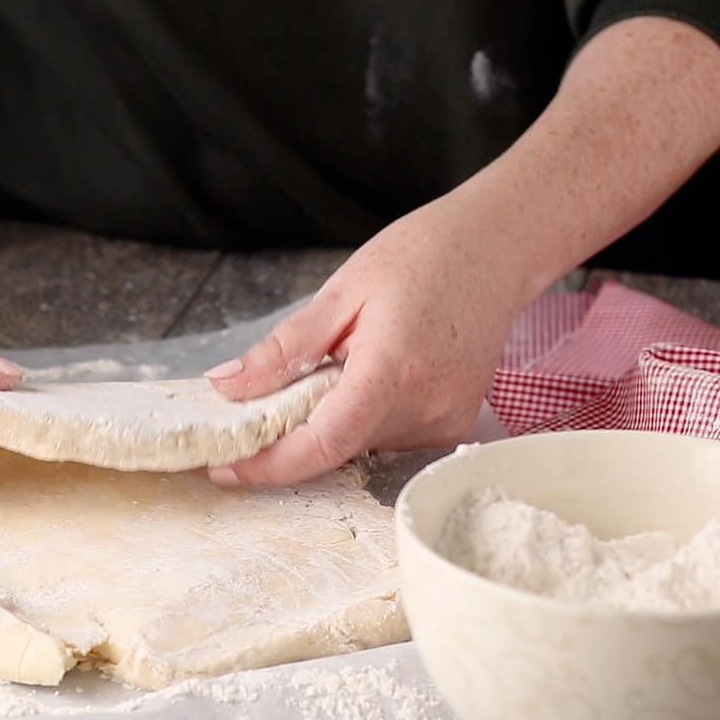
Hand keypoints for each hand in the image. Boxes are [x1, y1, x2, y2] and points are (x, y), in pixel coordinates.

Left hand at [204, 198, 530, 484]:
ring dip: (325, 422)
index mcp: (393, 369)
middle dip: (287, 437)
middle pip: (336, 448)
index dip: (269, 465)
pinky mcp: (453, 427)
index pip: (324, 443)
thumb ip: (283, 348)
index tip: (224, 468)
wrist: (494, 251)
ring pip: (358, 446)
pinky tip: (364, 376)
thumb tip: (226, 387)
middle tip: (258, 402)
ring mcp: (446, 422)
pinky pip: (385, 439)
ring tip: (332, 367)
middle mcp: (426, 407)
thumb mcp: (341, 292)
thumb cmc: (421, 258)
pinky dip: (357, 419)